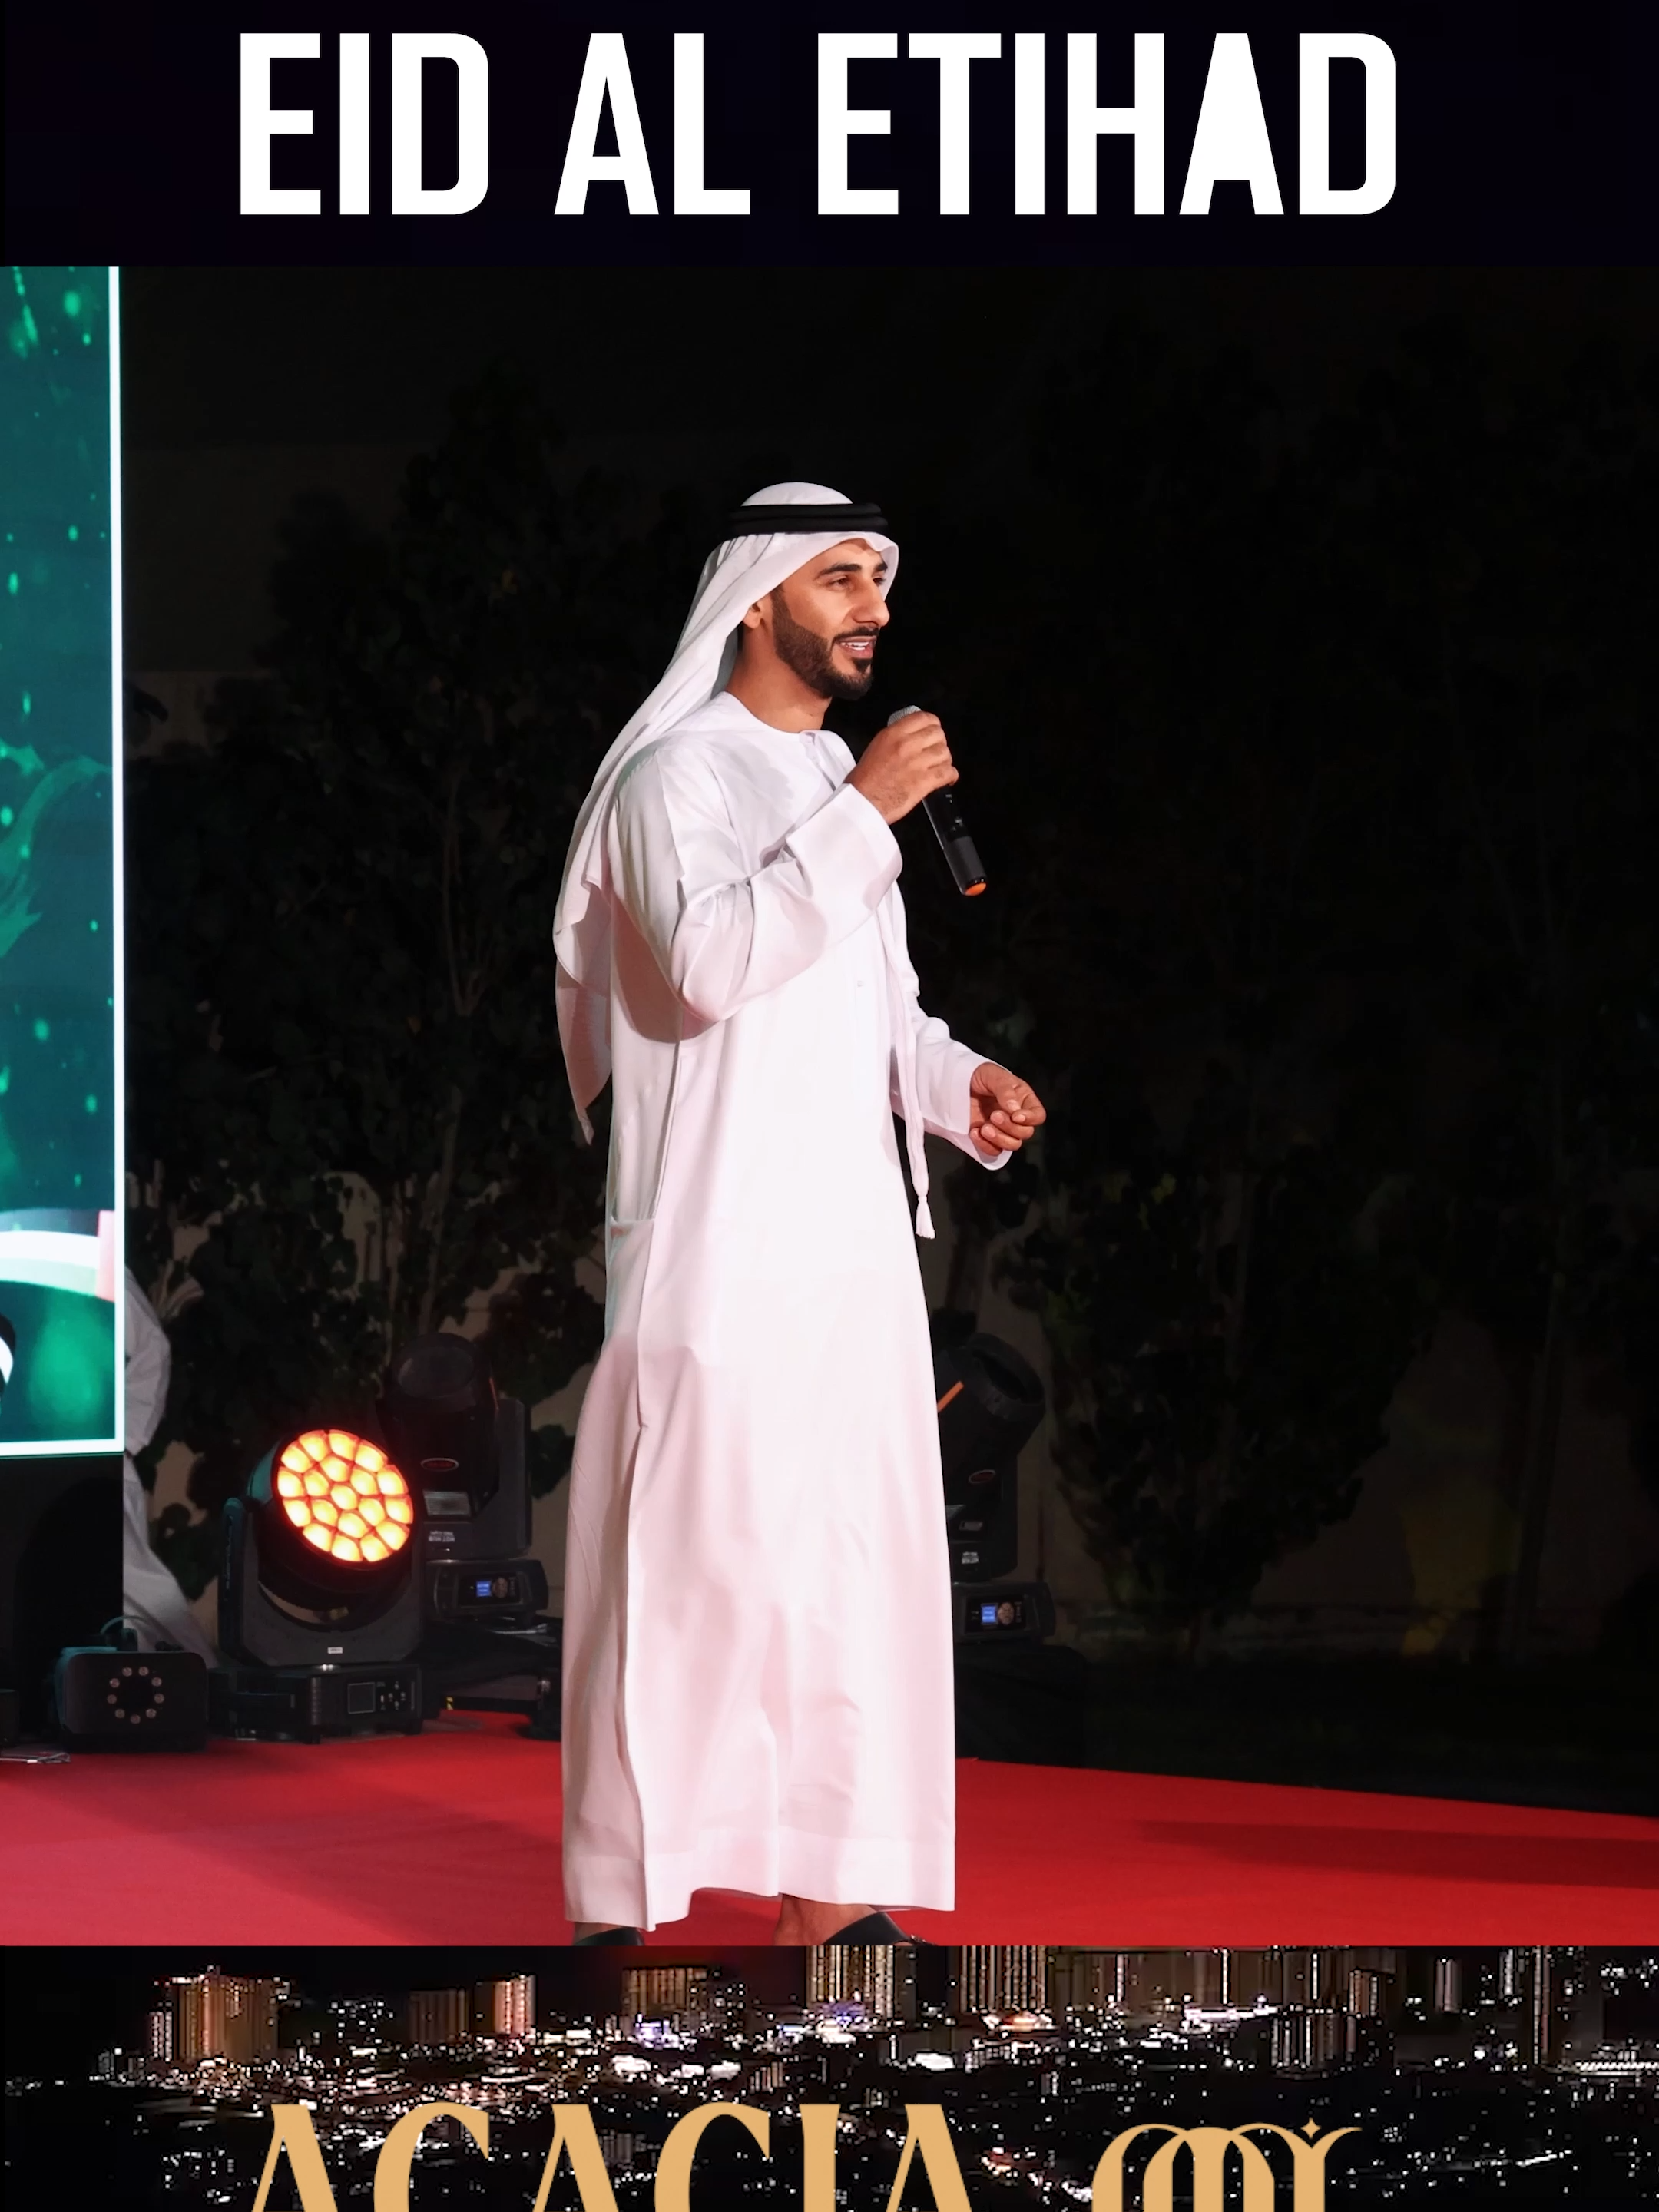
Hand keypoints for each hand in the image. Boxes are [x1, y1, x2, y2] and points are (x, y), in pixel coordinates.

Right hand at [846, 708, 956, 824]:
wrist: (862, 802)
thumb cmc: (864, 781)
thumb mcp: (876, 747)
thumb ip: (896, 739)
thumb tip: (913, 737)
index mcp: (893, 734)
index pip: (924, 718)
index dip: (933, 725)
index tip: (933, 731)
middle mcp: (906, 746)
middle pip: (938, 734)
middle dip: (939, 743)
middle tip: (935, 752)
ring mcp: (917, 763)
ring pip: (945, 753)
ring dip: (945, 760)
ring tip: (939, 767)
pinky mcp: (924, 782)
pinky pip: (948, 772)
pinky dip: (950, 776)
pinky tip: (947, 779)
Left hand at [967, 1062, 1046, 1154]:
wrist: (956, 1082)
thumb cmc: (980, 1075)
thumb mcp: (993, 1075)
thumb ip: (1006, 1090)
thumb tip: (1014, 1109)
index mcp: (1023, 1100)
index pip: (1038, 1115)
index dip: (1030, 1119)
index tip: (1016, 1115)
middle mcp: (1016, 1117)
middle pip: (1025, 1133)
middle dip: (1010, 1127)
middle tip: (994, 1115)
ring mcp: (1002, 1129)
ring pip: (1012, 1144)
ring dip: (999, 1139)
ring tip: (984, 1127)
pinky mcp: (988, 1139)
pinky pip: (993, 1151)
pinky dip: (985, 1145)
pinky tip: (975, 1132)